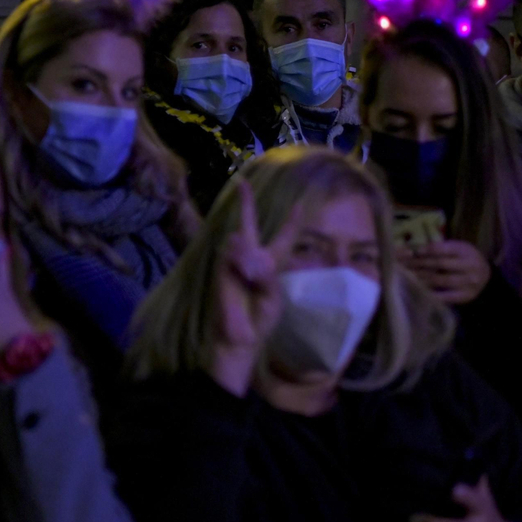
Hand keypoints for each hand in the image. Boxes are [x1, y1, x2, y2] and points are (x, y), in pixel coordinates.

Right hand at [208, 181, 299, 395]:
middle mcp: (251, 258)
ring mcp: (234, 263)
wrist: (240, 339)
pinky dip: (238, 260)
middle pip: (249, 225)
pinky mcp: (221, 270)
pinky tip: (243, 271)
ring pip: (241, 240)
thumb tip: (249, 254)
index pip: (282, 238)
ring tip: (251, 276)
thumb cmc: (260, 320)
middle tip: (242, 182)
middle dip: (246, 204)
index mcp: (271, 265)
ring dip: (248, 254)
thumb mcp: (273, 298)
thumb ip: (266, 275)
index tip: (299, 204)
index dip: (290, 222)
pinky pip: (230, 254)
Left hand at [400, 240, 490, 305]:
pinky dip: (430, 294)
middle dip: (419, 264)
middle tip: (402, 265)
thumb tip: (415, 250)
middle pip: (439, 264)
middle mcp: (468, 266)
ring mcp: (467, 283)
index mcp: (465, 251)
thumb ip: (442, 249)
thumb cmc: (466, 260)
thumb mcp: (459, 249)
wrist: (486, 278)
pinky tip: (417, 291)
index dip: (427, 250)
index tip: (413, 252)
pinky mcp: (463, 297)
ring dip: (420, 278)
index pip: (443, 249)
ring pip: (439, 280)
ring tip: (406, 277)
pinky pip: (444, 297)